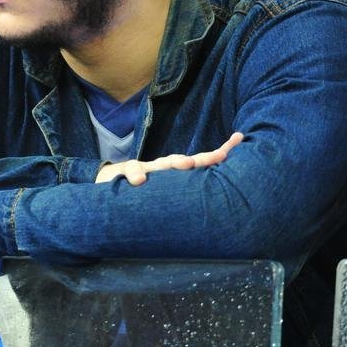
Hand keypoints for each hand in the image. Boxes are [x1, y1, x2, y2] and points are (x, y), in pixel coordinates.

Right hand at [96, 132, 243, 185]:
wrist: (107, 186)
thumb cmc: (141, 193)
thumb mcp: (163, 193)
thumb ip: (184, 193)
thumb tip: (216, 205)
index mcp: (174, 172)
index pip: (200, 162)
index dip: (219, 154)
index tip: (239, 140)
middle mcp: (162, 167)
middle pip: (185, 161)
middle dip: (203, 159)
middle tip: (221, 156)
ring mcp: (143, 169)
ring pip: (160, 164)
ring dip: (174, 163)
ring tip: (186, 164)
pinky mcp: (122, 174)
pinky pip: (131, 172)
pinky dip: (136, 174)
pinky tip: (139, 181)